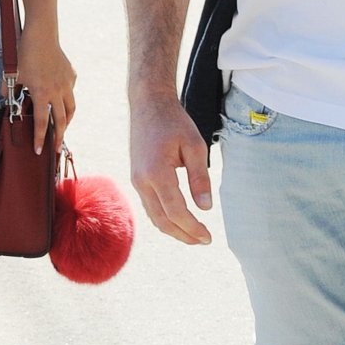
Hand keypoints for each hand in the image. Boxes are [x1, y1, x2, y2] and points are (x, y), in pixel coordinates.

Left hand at [16, 24, 76, 153]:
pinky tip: (62, 100)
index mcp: (42, 94)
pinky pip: (71, 92)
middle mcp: (57, 91)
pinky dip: (67, 99)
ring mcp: (66, 83)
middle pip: (62, 120)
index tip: (40, 151)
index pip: (42, 123)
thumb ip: (9, 89)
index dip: (41, 139)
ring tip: (64, 128)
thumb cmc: (25, 54)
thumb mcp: (14, 73)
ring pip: (71, 108)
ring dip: (68, 121)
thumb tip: (4, 100)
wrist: (41, 36)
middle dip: (59, 137)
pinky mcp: (71, 75)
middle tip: (57, 149)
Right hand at [129, 92, 211, 244]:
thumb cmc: (174, 121)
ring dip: (173, 229)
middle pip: (162, 221)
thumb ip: (200, 177)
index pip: (176, 212)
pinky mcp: (136, 177)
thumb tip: (205, 208)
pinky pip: (149, 206)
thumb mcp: (194, 145)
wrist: (148, 104)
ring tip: (193, 235)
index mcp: (157, 173)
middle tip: (203, 241)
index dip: (193, 228)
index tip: (209, 237)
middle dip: (183, 235)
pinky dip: (163, 218)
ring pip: (154, 216)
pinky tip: (177, 219)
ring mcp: (136, 180)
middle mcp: (142, 180)